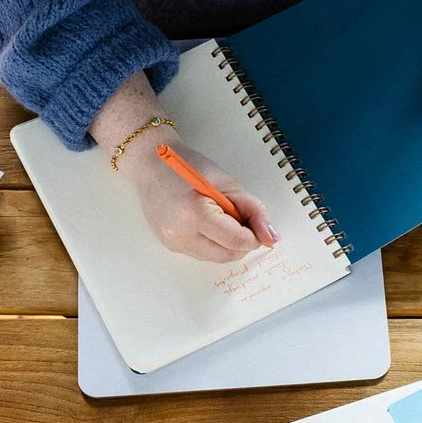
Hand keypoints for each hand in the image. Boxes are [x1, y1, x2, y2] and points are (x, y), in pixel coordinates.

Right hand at [126, 135, 279, 262]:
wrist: (151, 164)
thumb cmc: (188, 167)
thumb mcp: (228, 184)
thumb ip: (253, 210)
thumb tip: (270, 236)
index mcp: (194, 214)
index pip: (235, 240)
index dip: (253, 237)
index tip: (259, 228)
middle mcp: (179, 234)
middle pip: (226, 255)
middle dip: (242, 242)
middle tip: (242, 219)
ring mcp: (172, 242)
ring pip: (215, 258)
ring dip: (228, 244)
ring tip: (223, 218)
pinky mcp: (169, 245)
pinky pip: (201, 253)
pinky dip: (213, 243)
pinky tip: (209, 223)